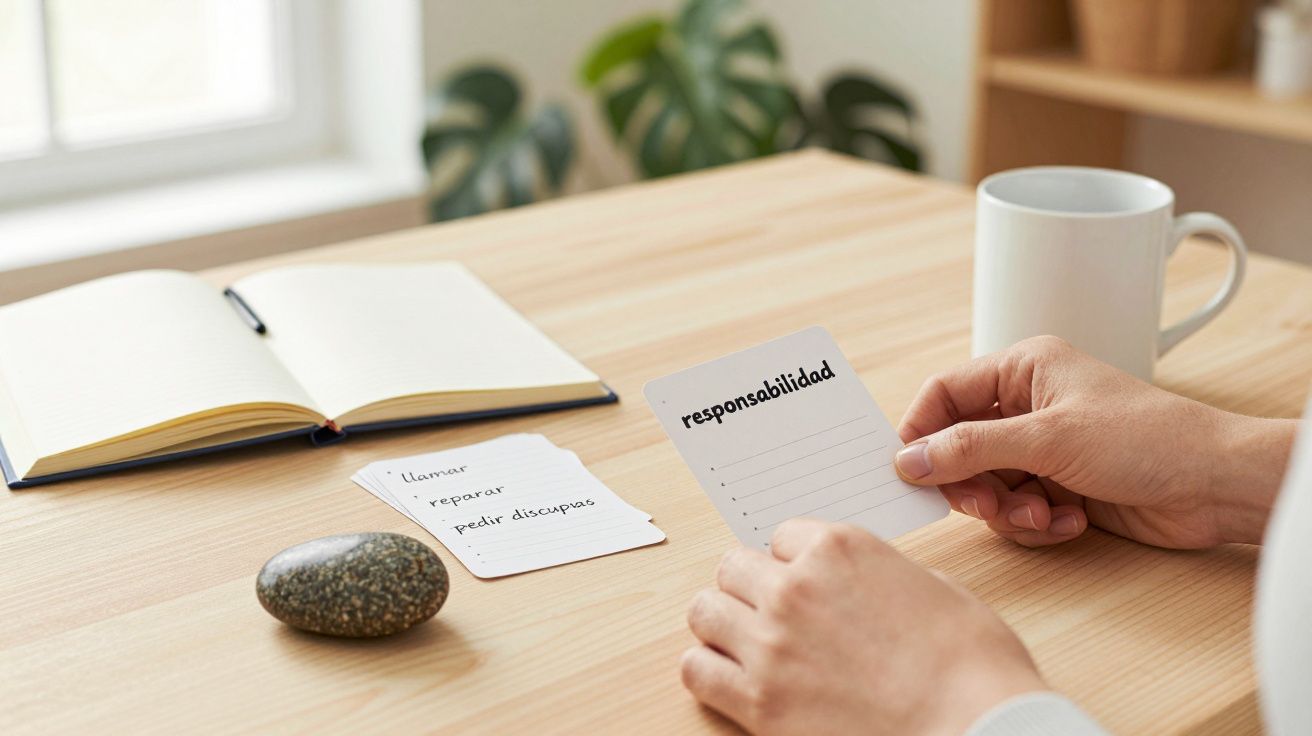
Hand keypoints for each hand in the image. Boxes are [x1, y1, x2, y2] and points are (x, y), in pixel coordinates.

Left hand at [681, 519, 1042, 735]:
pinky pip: (697, 671)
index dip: (792, 561)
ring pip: (705, 611)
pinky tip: (733, 677)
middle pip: (733, 568)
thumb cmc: (972, 666)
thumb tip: (862, 584)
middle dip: (751, 587)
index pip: (781, 536)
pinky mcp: (759, 702)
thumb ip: (880, 574)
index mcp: (839, 549)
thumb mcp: (935, 587)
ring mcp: (771, 645)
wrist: (977, 728)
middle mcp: (795, 589)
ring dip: (723, 623)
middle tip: (770, 611)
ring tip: (745, 641)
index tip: (802, 579)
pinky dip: (708, 670)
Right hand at [895, 336, 1296, 547]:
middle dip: (971, 484)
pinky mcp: (1060, 488)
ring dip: (1009, 510)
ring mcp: (1044, 449)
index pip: (944, 393)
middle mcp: (1029, 407)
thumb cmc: (1147, 439)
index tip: (908, 470)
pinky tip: (1071, 521)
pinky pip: (1018, 512)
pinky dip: (1038, 524)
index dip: (920, 431)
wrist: (1216, 485)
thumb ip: (970, 448)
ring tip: (1044, 515)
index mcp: (1023, 370)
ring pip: (987, 487)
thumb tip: (909, 459)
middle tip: (986, 505)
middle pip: (959, 448)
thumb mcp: (1048, 439)